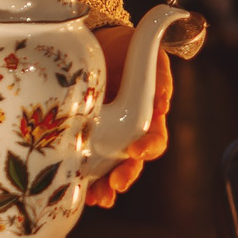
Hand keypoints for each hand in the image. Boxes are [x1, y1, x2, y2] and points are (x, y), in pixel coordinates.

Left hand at [85, 23, 173, 207]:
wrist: (92, 41)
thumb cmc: (122, 46)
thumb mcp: (142, 50)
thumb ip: (157, 71)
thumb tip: (161, 101)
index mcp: (146, 113)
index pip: (154, 137)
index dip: (149, 146)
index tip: (137, 151)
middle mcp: (127, 130)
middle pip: (133, 162)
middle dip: (127, 174)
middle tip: (117, 183)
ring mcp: (105, 136)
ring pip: (110, 169)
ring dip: (107, 186)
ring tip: (100, 197)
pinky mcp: (82, 137)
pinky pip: (84, 163)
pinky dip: (82, 179)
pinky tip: (77, 190)